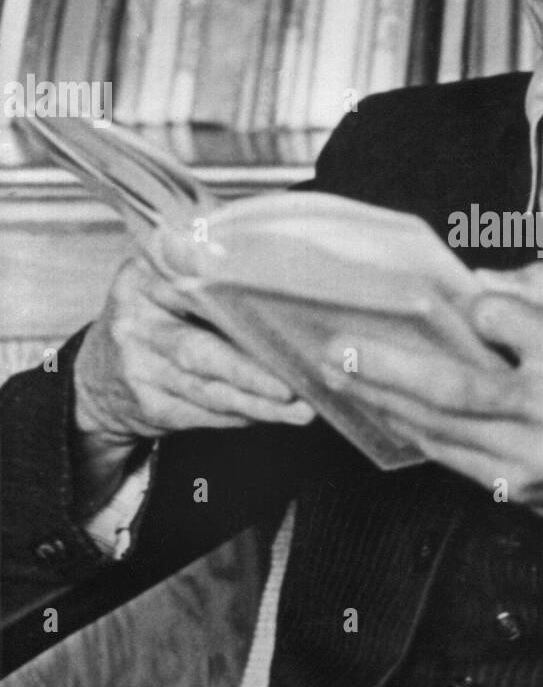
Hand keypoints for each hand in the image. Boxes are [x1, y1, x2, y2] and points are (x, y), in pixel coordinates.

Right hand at [74, 228, 313, 447]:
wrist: (99, 378)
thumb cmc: (154, 319)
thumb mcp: (164, 280)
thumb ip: (202, 271)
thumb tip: (260, 273)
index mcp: (143, 277)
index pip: (186, 282)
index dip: (220, 291)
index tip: (260, 298)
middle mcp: (135, 323)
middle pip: (197, 350)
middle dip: (249, 370)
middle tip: (291, 384)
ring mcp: (138, 369)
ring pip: (207, 390)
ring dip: (258, 402)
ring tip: (300, 408)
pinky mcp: (150, 407)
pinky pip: (206, 414)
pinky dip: (244, 414)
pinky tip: (275, 415)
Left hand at [322, 263, 542, 534]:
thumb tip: (478, 284)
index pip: (507, 321)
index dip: (476, 309)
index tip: (459, 301)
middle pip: (456, 386)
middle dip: (388, 367)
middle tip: (339, 346)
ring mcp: (532, 456)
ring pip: (441, 427)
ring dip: (383, 399)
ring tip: (340, 374)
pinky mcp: (516, 487)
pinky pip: (449, 456)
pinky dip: (409, 429)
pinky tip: (379, 407)